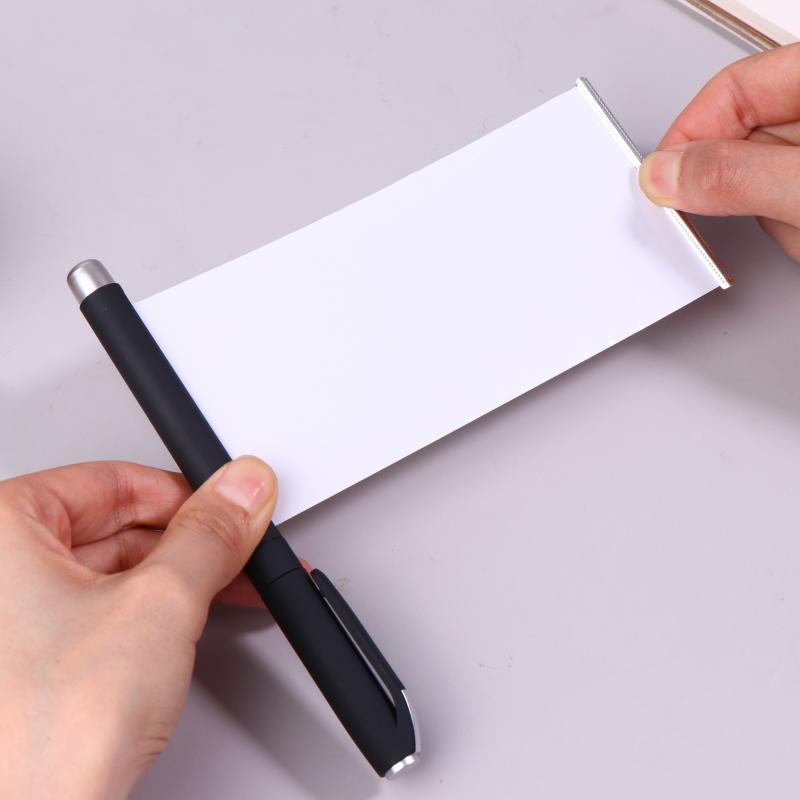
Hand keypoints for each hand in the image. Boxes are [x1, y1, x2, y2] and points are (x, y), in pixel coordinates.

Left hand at [0, 457, 276, 798]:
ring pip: (118, 572)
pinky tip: (196, 622)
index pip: (116, 480)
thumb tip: (242, 490)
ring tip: (234, 590)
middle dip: (194, 543)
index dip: (188, 493)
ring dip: (184, 580)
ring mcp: (13, 619)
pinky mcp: (35, 662)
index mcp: (0, 528)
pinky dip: (157, 614)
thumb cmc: (42, 735)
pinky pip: (107, 611)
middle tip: (244, 551)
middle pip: (120, 527)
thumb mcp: (158, 605)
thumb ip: (211, 535)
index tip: (234, 506)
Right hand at [639, 42, 799, 261]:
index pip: (735, 88)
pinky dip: (790, 231)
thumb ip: (736, 177)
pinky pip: (783, 207)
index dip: (689, 133)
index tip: (661, 181)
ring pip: (762, 180)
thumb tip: (664, 173)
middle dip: (739, 188)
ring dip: (774, 219)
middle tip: (749, 215)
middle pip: (743, 137)